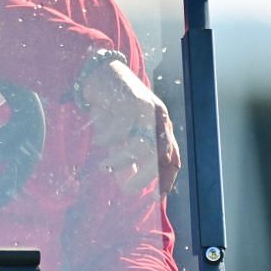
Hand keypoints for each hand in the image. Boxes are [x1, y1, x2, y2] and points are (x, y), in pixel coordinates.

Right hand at [76, 51, 181, 196]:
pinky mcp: (132, 101)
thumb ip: (127, 159)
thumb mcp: (123, 137)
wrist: (102, 72)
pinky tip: (98, 140)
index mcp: (161, 129)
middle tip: (126, 189)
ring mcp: (147, 110)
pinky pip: (121, 129)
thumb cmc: (113, 108)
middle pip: (160, 156)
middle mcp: (159, 120)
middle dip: (145, 176)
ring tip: (104, 166)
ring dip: (121, 160)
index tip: (154, 198)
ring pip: (142, 145)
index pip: (172, 160)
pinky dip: (108, 139)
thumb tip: (126, 186)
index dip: (166, 180)